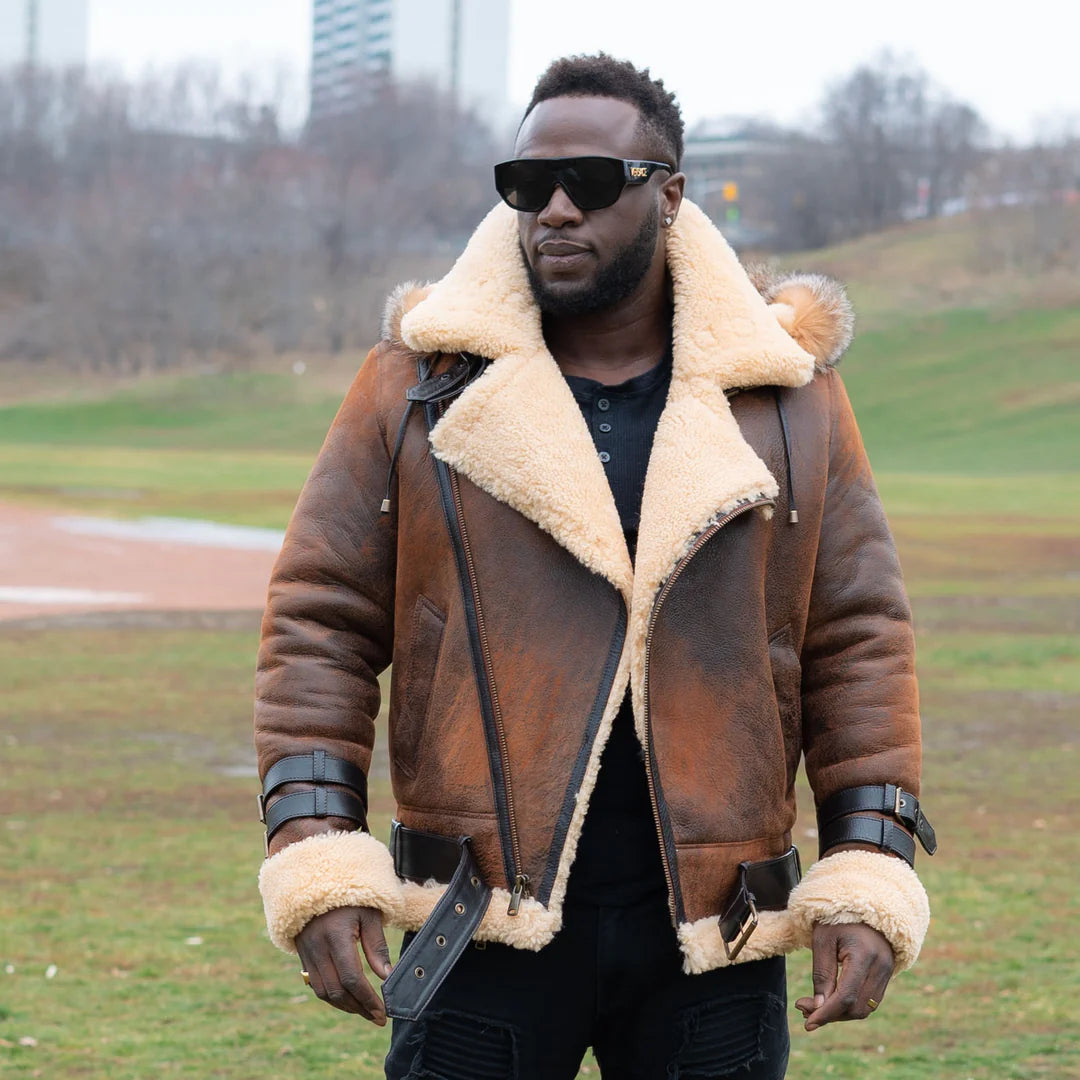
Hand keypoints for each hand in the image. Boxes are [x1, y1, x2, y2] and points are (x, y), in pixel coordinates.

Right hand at [295, 905, 393, 1023]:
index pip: (352, 978)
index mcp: (336, 935)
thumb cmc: (350, 896)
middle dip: (358, 1008)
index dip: (368, 999)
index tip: (383, 1013)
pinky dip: (332, 996)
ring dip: (345, 1006)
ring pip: (323, 992)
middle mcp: (317, 947)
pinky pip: (315, 984)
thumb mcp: (369, 913)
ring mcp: (307, 953)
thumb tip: (385, 977)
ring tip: (365, 1011)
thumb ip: (376, 945)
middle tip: (377, 1018)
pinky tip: (347, 999)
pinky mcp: (302, 955)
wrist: (316, 881)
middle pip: (337, 991)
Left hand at [795, 923, 894, 1030]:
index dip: (826, 1014)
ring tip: (814, 1006)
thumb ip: (822, 974)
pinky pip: (870, 1000)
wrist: (862, 902)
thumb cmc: (837, 917)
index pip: (846, 996)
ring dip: (840, 1013)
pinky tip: (831, 1000)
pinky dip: (850, 1005)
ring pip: (865, 1008)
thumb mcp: (822, 939)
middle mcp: (881, 966)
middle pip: (857, 1007)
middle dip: (831, 1014)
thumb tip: (819, 1008)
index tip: (807, 1023)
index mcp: (864, 955)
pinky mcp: (887, 974)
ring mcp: (887, 971)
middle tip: (804, 1008)